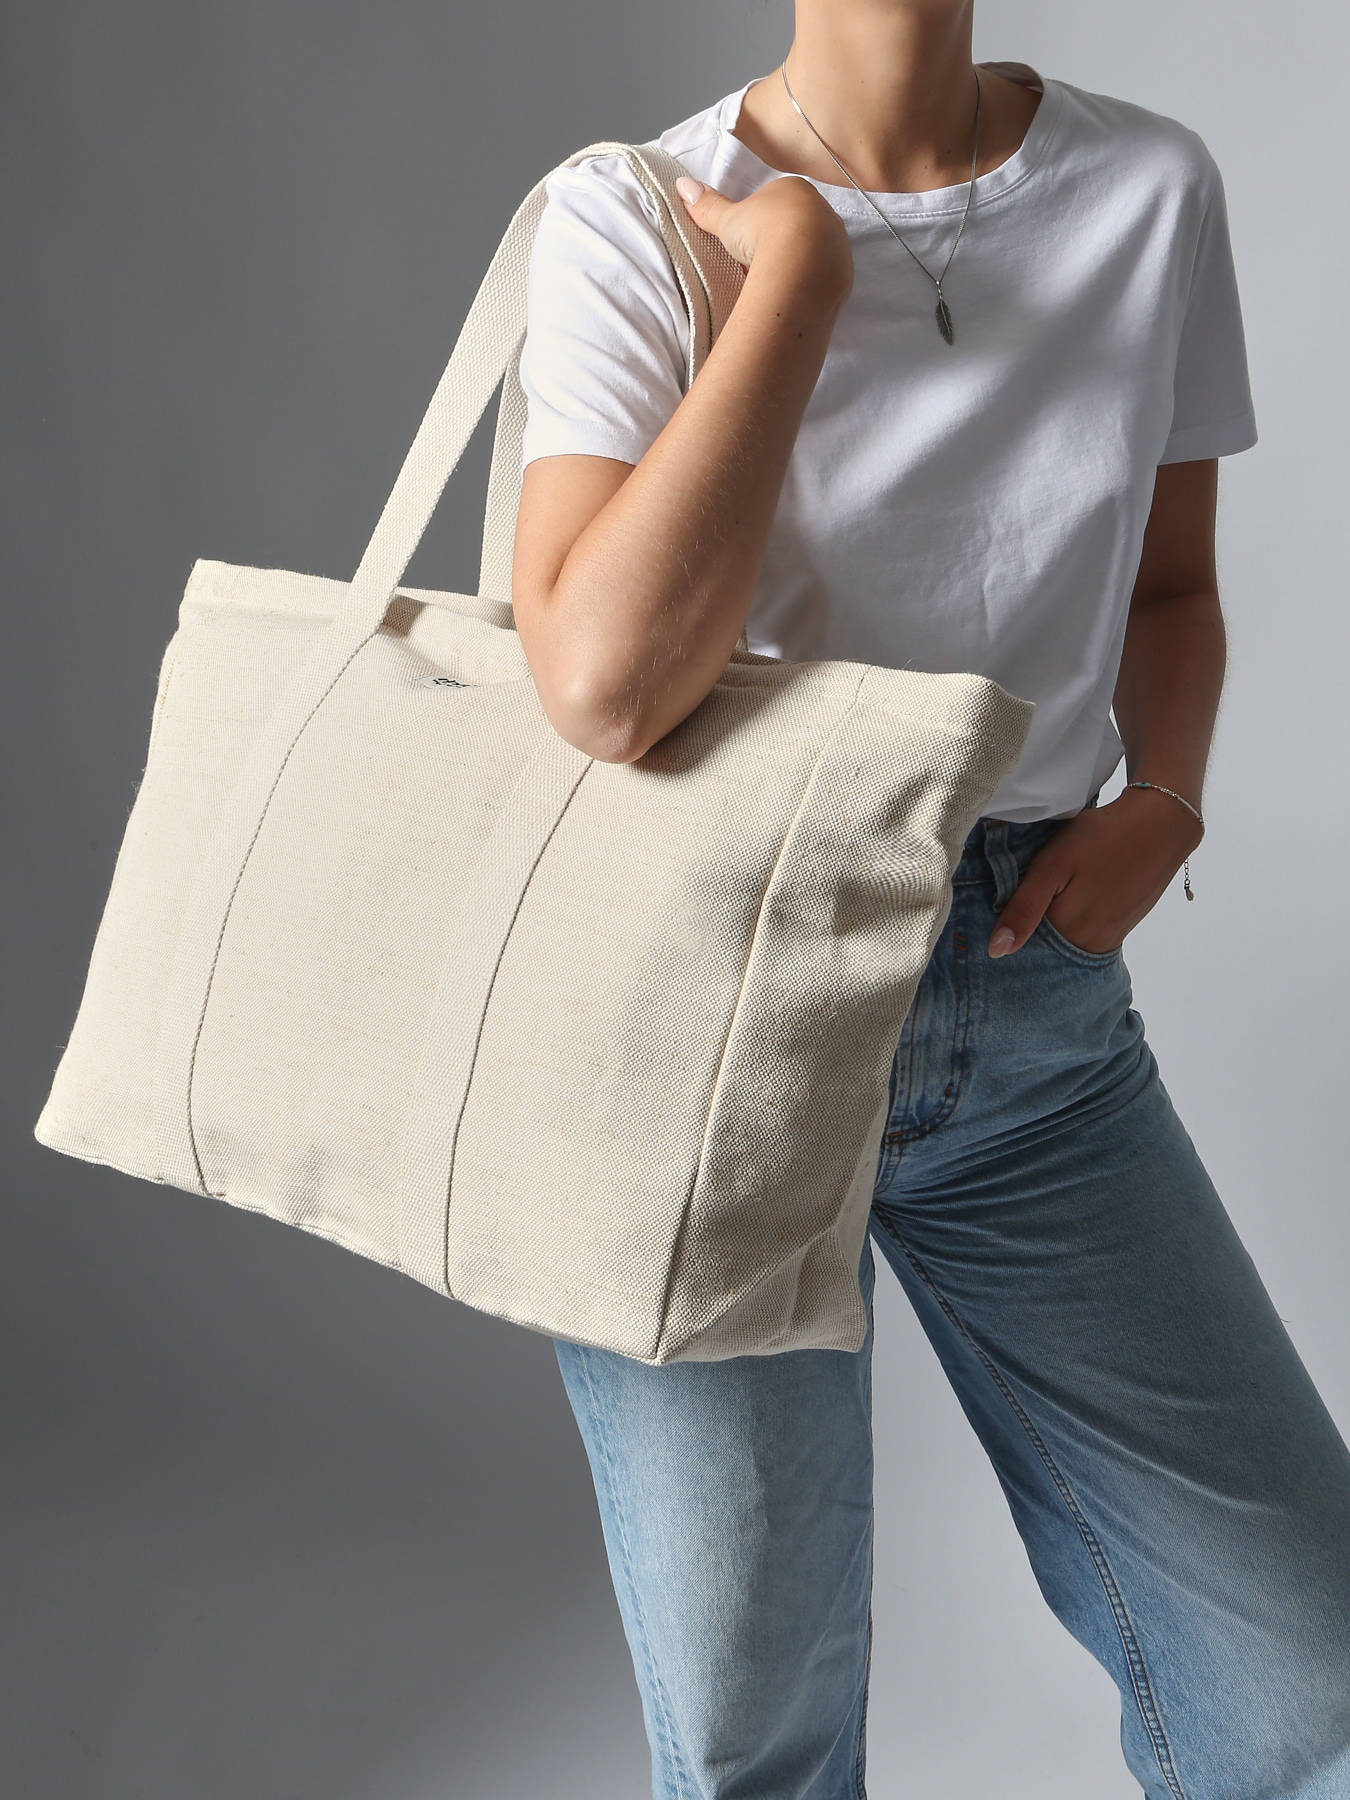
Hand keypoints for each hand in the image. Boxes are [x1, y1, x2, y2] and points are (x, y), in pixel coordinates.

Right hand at [675, 173, 853, 299]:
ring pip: (814, 250)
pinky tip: (794, 292)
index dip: (759, 222)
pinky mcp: (844, 268)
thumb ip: (708, 205)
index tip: (748, 241)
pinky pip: (824, 274)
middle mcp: (822, 209)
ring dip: (797, 263)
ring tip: (776, 280)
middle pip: (797, 225)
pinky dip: (810, 281)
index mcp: (795, 189)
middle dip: (780, 242)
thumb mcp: (728, 220)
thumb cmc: (763, 233)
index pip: (776, 201)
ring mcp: (837, 239)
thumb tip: (683, 186)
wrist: (801, 265)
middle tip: (760, 262)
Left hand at [986, 787, 1204, 957]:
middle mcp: (1089, 944)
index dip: (1007, 934)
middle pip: (1047, 952)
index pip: (1024, 950)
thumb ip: (1024, 909)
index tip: (994, 919)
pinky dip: (1071, 927)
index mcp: (1067, 931)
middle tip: (1017, 906)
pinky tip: (1068, 903)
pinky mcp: (1121, 928)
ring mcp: (1108, 938)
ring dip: (1050, 932)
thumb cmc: (1100, 839)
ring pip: (1066, 946)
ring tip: (1043, 903)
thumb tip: (997, 952)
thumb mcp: (1052, 866)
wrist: (1160, 825)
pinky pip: (1086, 938)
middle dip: (1028, 936)